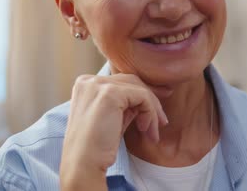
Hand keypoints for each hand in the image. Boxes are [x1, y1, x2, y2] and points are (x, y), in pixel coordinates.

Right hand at [59, 74, 170, 189]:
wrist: (83, 165)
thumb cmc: (97, 147)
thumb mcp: (113, 119)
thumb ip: (126, 105)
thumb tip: (148, 99)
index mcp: (85, 84)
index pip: (122, 82)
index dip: (143, 94)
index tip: (158, 108)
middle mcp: (89, 81)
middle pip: (132, 82)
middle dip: (152, 100)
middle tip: (163, 120)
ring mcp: (98, 86)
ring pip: (140, 89)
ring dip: (152, 111)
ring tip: (153, 133)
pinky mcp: (110, 94)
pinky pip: (142, 97)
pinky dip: (150, 114)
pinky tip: (146, 131)